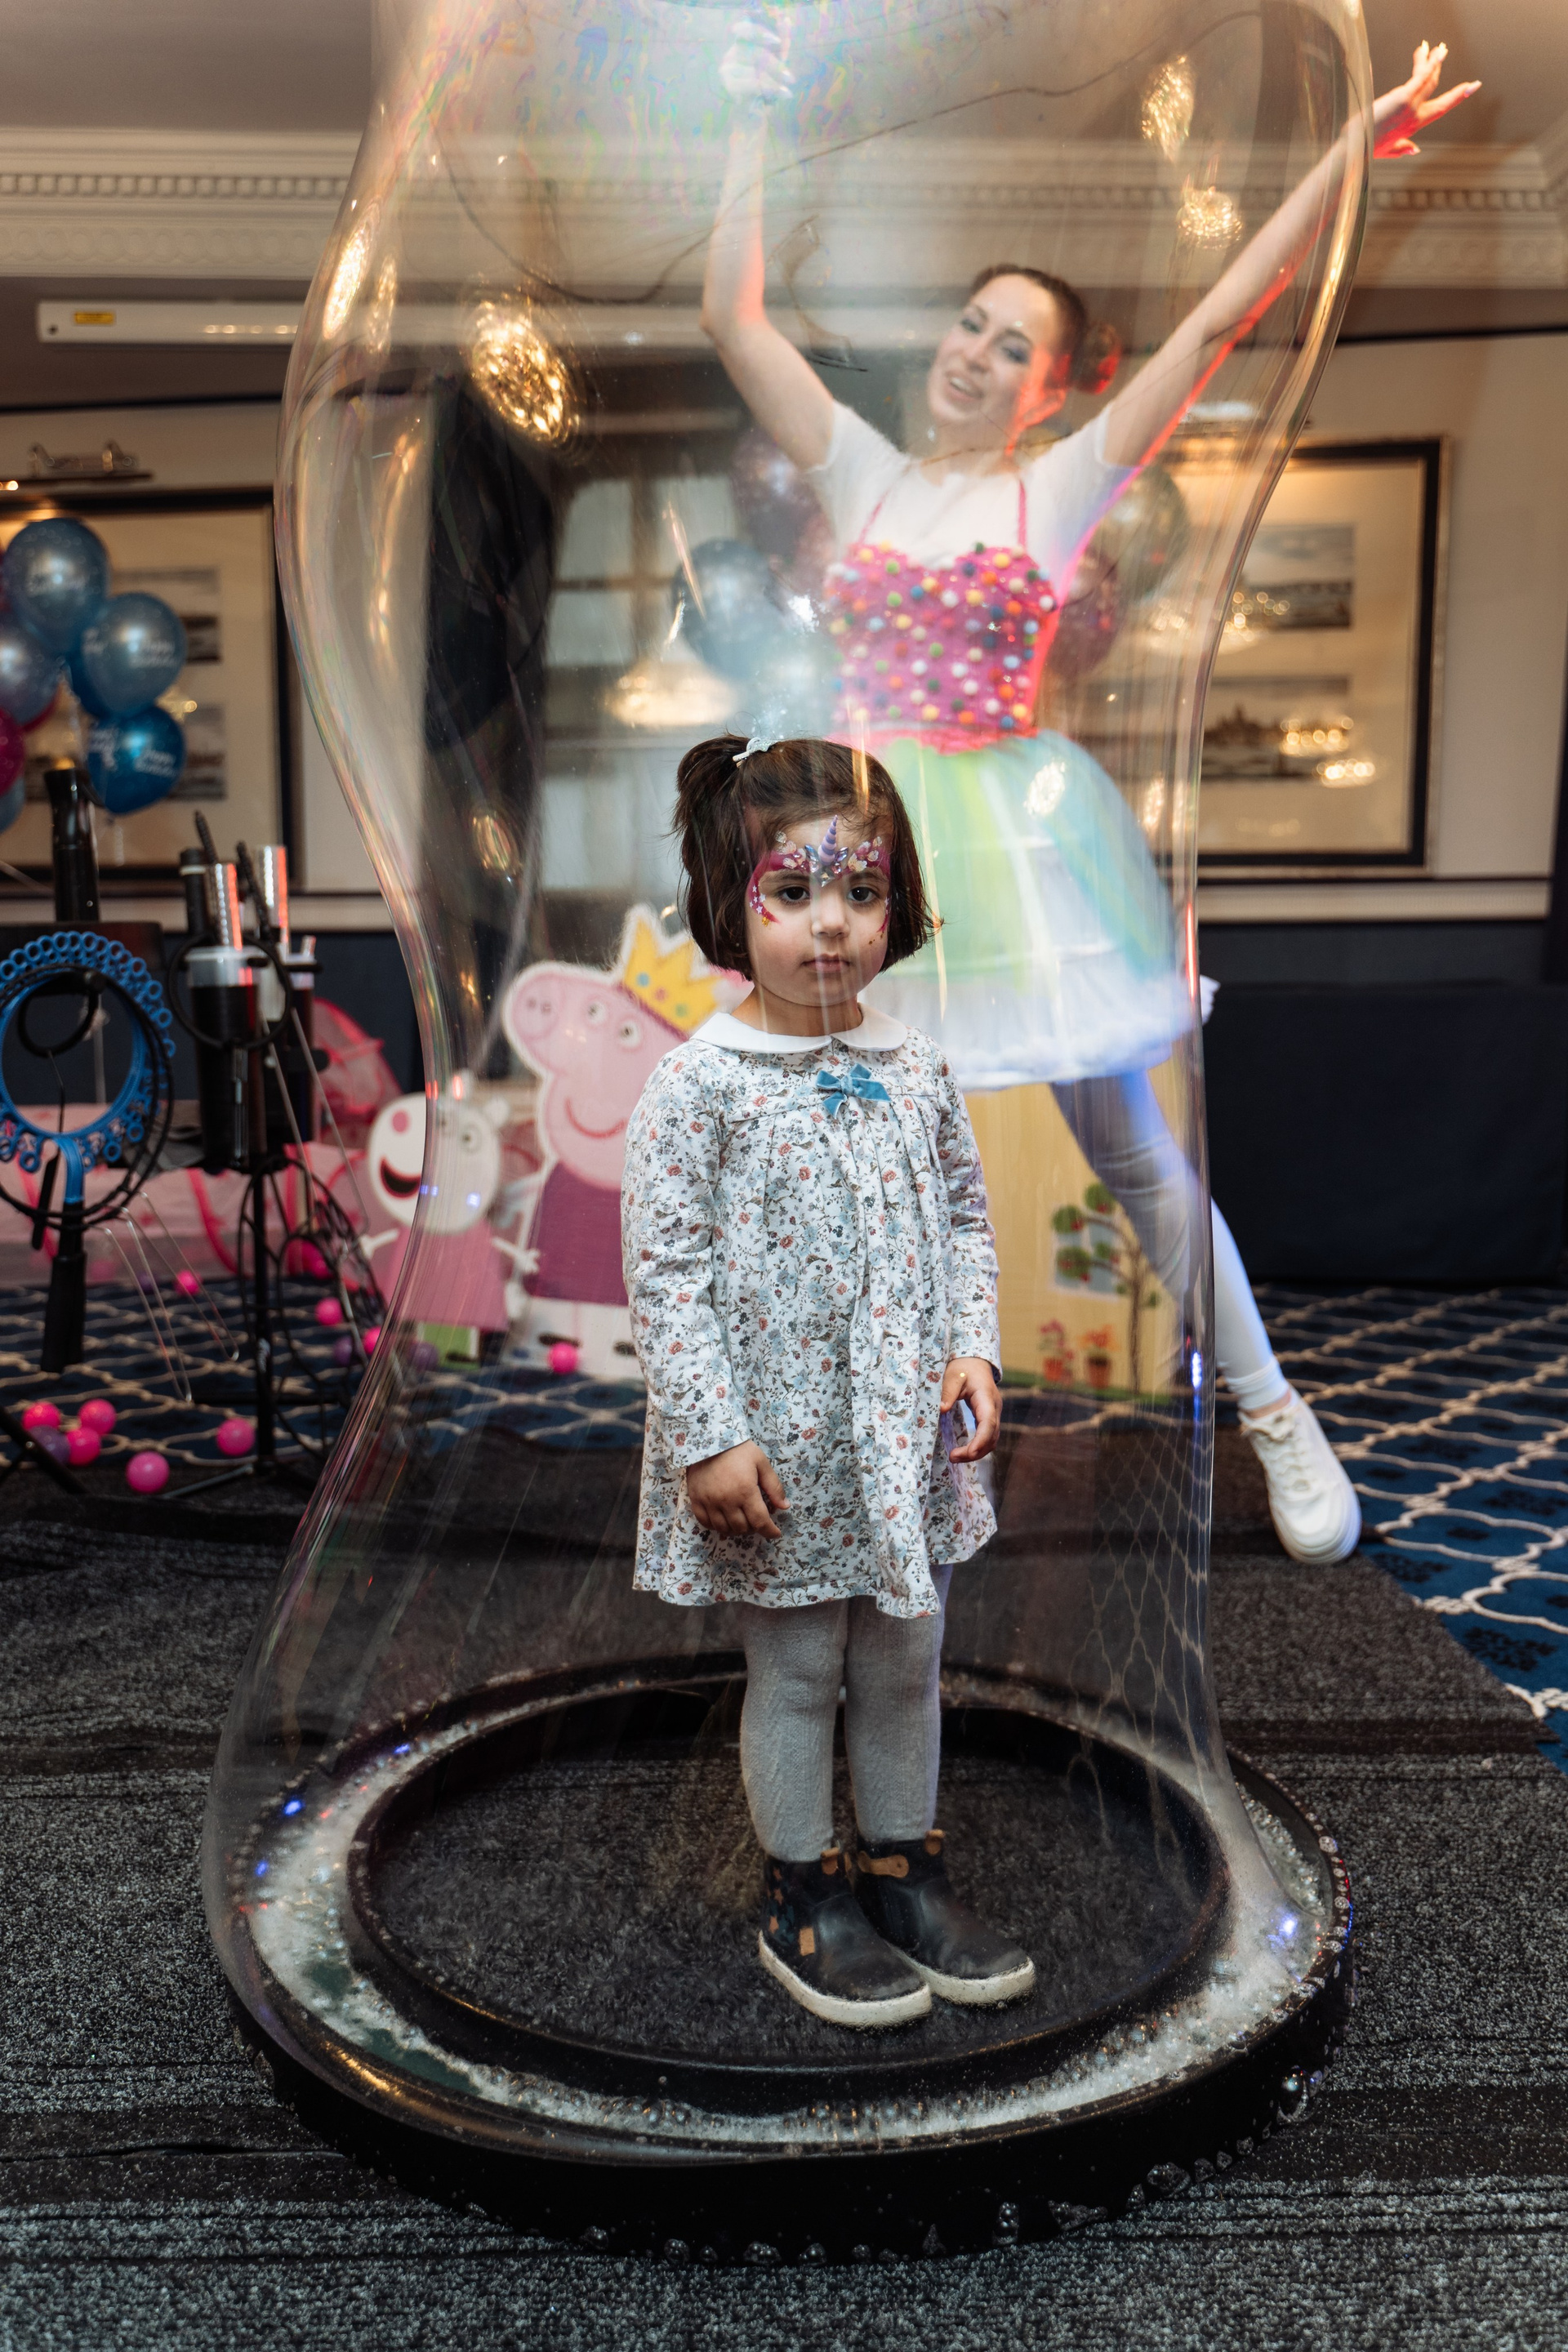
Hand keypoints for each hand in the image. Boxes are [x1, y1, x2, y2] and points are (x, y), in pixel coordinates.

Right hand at [686, 1440, 788, 1538]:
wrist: (709, 1438)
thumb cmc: (738, 1450)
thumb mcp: (761, 1463)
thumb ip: (774, 1487)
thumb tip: (784, 1506)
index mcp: (745, 1491)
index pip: (760, 1522)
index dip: (770, 1531)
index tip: (775, 1533)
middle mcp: (726, 1500)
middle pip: (742, 1527)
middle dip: (754, 1528)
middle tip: (757, 1519)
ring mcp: (709, 1502)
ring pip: (724, 1528)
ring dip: (736, 1529)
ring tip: (742, 1520)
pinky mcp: (696, 1500)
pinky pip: (705, 1522)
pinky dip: (716, 1526)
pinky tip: (724, 1519)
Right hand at [720, 19, 790, 109]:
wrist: (755, 116)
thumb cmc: (767, 88)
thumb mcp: (778, 62)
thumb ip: (782, 43)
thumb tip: (785, 20)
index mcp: (741, 44)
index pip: (744, 29)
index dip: (759, 32)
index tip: (777, 42)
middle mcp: (731, 53)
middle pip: (753, 52)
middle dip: (774, 66)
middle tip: (790, 78)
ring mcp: (726, 69)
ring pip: (754, 70)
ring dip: (773, 82)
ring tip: (786, 92)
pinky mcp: (728, 84)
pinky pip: (752, 84)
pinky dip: (769, 90)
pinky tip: (781, 95)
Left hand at [941, 1357, 1000, 1463]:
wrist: (975, 1363)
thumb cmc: (964, 1367)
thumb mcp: (953, 1375)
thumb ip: (948, 1391)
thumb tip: (942, 1409)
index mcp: (987, 1397)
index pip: (988, 1422)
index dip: (980, 1440)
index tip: (968, 1453)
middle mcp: (994, 1408)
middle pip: (991, 1436)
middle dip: (975, 1451)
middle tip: (953, 1458)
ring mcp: (993, 1414)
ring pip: (991, 1440)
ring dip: (976, 1452)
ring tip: (955, 1458)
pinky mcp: (988, 1418)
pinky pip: (988, 1437)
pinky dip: (978, 1447)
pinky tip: (964, 1452)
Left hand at [1372, 41, 1479, 160]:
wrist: (1355, 150)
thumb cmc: (1365, 149)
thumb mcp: (1387, 151)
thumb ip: (1403, 148)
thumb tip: (1416, 150)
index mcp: (1413, 126)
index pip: (1440, 108)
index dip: (1456, 97)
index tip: (1470, 87)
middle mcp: (1416, 116)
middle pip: (1434, 87)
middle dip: (1440, 65)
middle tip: (1445, 52)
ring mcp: (1411, 107)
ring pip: (1427, 78)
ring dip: (1433, 60)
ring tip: (1437, 47)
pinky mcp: (1403, 98)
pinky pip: (1420, 77)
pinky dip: (1428, 64)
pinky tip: (1430, 51)